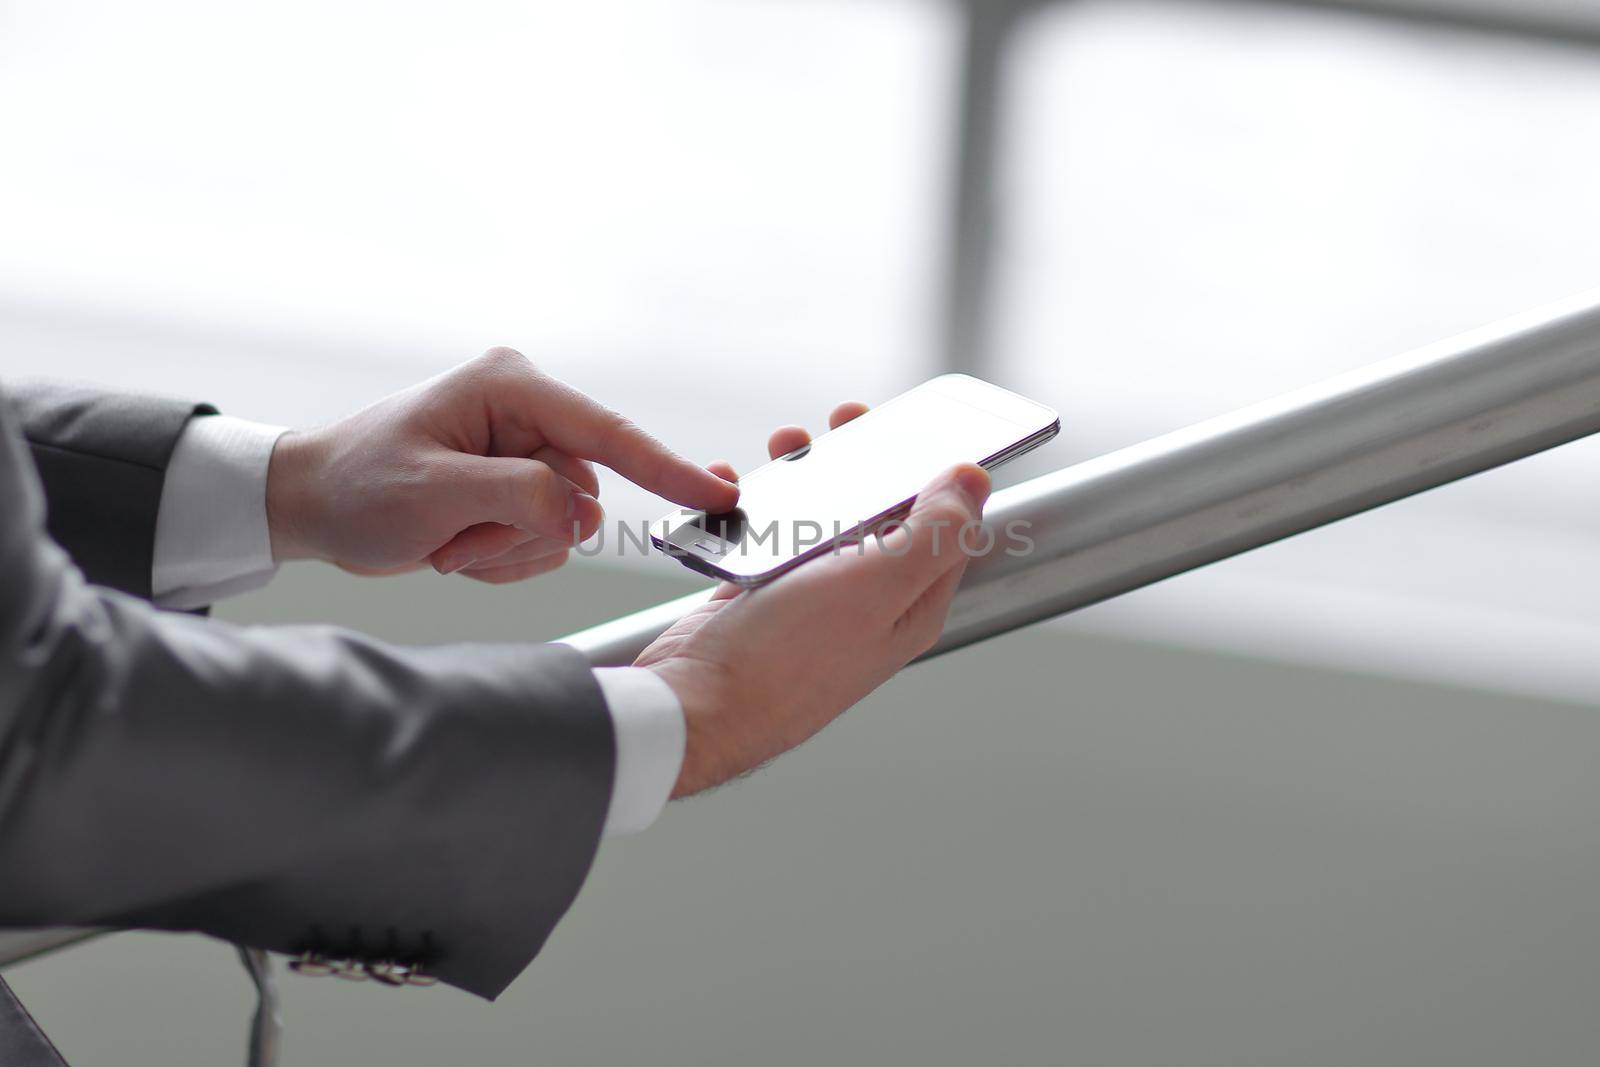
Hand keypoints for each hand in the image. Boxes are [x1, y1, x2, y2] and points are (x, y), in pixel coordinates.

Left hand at [266, 347, 737, 582]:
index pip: (608, 433)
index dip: (668, 466)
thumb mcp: (434, 492)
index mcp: (511, 387)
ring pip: (567, 526)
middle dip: (524, 533)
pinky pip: (546, 541)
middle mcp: (527, 412)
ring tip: (448, 542)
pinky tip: (456, 545)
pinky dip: (504, 558)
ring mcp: (524, 451)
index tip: (721, 493)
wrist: (309, 505)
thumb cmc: (356, 485)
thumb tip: (581, 516)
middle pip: (582, 494)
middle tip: (457, 542)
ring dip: (510, 551)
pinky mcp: (518, 486)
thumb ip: (519, 498)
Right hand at [633, 403, 991, 796]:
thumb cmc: (787, 659)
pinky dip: (750, 505)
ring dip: (804, 475)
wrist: (694, 708)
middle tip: (845, 421)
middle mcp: (865, 600)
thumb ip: (934, 531)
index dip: (935, 471)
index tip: (916, 423)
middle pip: (878, 512)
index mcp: (910, 602)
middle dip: (865, 460)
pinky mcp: (758, 596)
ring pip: (818, 518)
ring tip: (784, 444)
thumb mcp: (878, 586)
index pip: (944, 525)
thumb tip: (975, 479)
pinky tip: (734, 490)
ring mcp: (810, 599)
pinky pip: (763, 535)